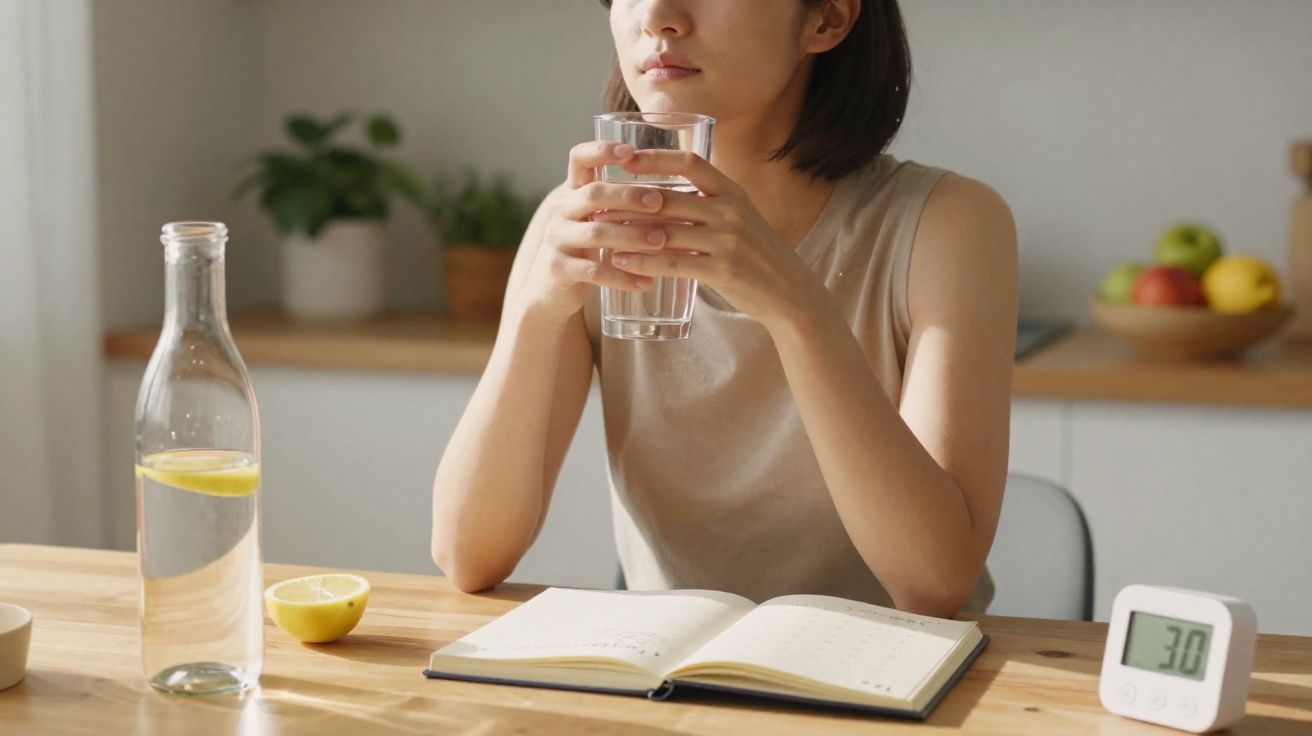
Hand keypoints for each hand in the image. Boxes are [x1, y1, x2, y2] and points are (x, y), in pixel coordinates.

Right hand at [516, 141, 681, 324]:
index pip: (579, 159)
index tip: (630, 151)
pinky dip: (622, 277)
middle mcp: (561, 211)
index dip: (602, 150)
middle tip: (659, 202)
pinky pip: (594, 272)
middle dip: (628, 196)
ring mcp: (558, 240)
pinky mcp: (560, 269)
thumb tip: (674, 189)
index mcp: (573, 193)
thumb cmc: (585, 249)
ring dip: (631, 235)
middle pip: (593, 194)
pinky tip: (646, 283)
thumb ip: (619, 203)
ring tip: (661, 241)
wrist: (550, 290)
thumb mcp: (594, 219)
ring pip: (596, 232)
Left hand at [598, 150, 827, 328]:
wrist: (789, 291)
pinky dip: (643, 261)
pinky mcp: (723, 270)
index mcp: (732, 191)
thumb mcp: (738, 218)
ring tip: (600, 230)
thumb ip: (706, 204)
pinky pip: (673, 262)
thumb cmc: (755, 254)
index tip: (625, 156)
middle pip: (669, 197)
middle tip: (597, 199)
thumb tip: (659, 193)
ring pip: (666, 230)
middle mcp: (731, 210)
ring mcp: (728, 240)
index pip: (690, 162)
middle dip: (628, 198)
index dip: (655, 156)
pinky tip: (621, 260)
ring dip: (629, 230)